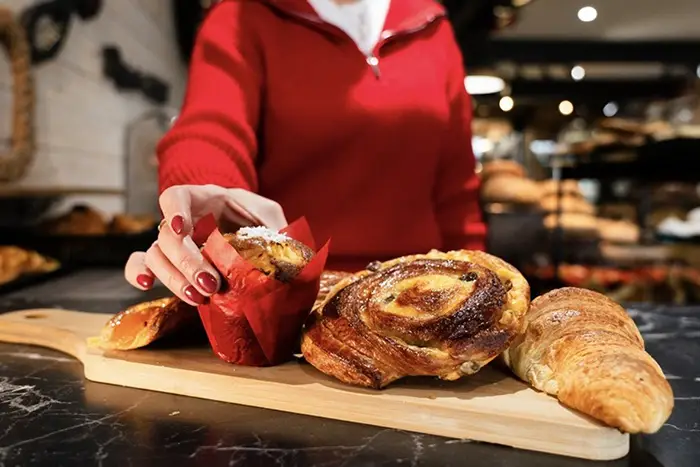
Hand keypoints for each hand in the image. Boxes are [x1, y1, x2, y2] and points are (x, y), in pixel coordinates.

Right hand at [124, 185, 286, 304]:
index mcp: (203, 200)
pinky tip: (145, 286)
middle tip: (211, 284)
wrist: (248, 233)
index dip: (174, 210)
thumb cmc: (256, 219)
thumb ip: (276, 227)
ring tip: (199, 297)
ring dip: (173, 278)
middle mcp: (182, 219)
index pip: (177, 196)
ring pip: (154, 255)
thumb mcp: (269, 215)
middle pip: (167, 236)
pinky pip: (140, 264)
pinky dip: (137, 274)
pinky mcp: (168, 263)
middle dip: (187, 262)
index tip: (182, 229)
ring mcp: (172, 242)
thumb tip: (286, 251)